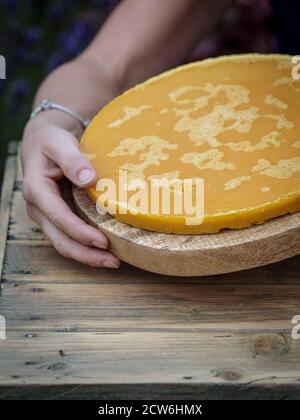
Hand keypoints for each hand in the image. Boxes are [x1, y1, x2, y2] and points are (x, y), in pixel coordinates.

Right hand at [21, 117, 119, 268]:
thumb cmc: (51, 141)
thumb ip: (73, 160)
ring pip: (64, 243)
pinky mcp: (57, 217)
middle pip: (60, 239)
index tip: (102, 241)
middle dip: (86, 254)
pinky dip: (86, 247)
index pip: (58, 217)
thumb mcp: (60, 143)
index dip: (80, 232)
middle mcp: (39, 208)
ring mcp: (47, 215)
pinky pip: (69, 237)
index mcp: (37, 189)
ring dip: (87, 256)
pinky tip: (105, 250)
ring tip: (113, 262)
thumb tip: (89, 179)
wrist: (42, 142)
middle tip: (113, 261)